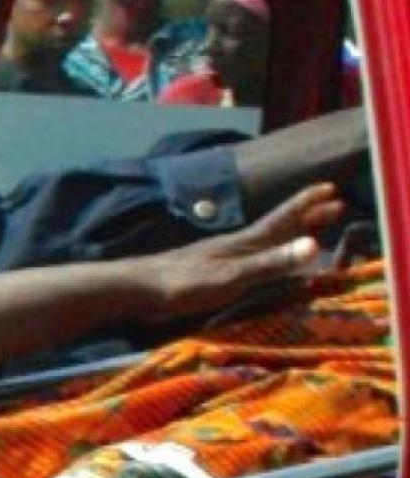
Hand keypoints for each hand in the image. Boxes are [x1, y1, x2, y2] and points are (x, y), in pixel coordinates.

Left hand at [140, 182, 340, 323]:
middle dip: (307, 215)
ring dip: (291, 232)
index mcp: (245, 243)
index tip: (331, 189)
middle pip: (279, 226)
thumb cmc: (187, 283)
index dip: (307, 205)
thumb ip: (271, 263)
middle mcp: (238, 245)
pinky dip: (271, 251)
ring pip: (267, 239)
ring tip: (309, 227)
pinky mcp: (214, 269)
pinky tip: (266, 257)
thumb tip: (314, 244)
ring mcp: (224, 255)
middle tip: (334, 204)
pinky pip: (254, 254)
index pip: (283, 219)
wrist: (143, 289)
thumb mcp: (234, 276)